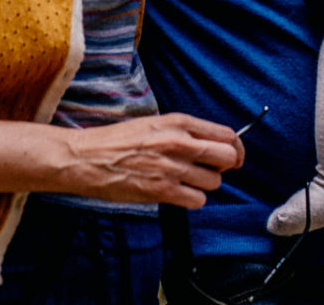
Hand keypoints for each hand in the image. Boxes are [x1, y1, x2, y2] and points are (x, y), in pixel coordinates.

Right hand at [50, 113, 245, 208]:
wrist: (88, 157)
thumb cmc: (118, 140)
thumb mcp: (155, 123)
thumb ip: (184, 132)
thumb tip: (212, 145)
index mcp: (179, 122)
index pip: (226, 134)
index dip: (235, 148)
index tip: (234, 156)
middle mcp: (180, 143)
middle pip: (227, 157)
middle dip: (225, 166)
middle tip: (212, 170)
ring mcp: (172, 168)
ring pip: (214, 182)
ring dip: (204, 184)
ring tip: (185, 180)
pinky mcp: (163, 191)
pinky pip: (197, 200)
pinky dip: (191, 199)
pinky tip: (177, 193)